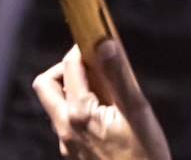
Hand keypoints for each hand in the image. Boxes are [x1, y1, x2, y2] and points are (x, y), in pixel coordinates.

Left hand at [33, 41, 171, 159]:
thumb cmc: (144, 155)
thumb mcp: (136, 111)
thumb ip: (118, 75)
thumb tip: (104, 42)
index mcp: (78, 114)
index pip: (70, 66)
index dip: (84, 48)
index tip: (99, 41)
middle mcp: (65, 129)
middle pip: (46, 84)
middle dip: (66, 69)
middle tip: (93, 68)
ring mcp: (67, 144)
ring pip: (57, 104)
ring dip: (74, 89)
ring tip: (107, 92)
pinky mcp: (74, 154)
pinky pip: (67, 122)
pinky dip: (80, 108)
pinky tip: (107, 114)